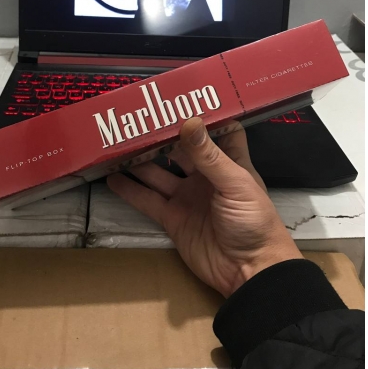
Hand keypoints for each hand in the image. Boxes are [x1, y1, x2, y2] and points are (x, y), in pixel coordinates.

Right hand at [107, 118, 302, 296]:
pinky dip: (130, 190)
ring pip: (158, 173)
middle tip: (134, 119)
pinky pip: (148, 201)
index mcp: (228, 163)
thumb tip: (189, 122)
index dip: (203, 115)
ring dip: (139, 160)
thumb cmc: (254, 222)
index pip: (217, 131)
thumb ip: (209, 156)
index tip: (181, 97)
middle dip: (160, 135)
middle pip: (179, 149)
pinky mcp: (173, 219)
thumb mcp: (235, 184)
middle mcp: (206, 177)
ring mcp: (187, 197)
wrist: (249, 271)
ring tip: (116, 144)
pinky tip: (113, 178)